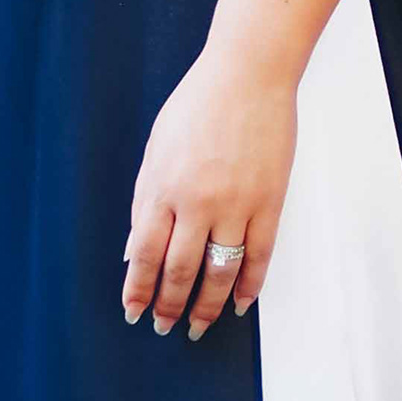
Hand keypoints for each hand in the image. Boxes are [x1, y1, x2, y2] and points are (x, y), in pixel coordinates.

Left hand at [121, 50, 290, 339]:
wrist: (249, 73)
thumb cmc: (198, 104)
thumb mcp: (156, 148)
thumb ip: (144, 199)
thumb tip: (132, 250)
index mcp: (163, 186)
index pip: (143, 254)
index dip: (137, 290)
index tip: (133, 312)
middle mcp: (197, 201)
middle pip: (180, 271)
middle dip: (169, 306)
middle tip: (164, 326)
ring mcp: (237, 203)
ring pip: (219, 272)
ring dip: (206, 307)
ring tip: (198, 327)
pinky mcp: (269, 200)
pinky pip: (259, 256)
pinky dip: (249, 286)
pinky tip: (238, 304)